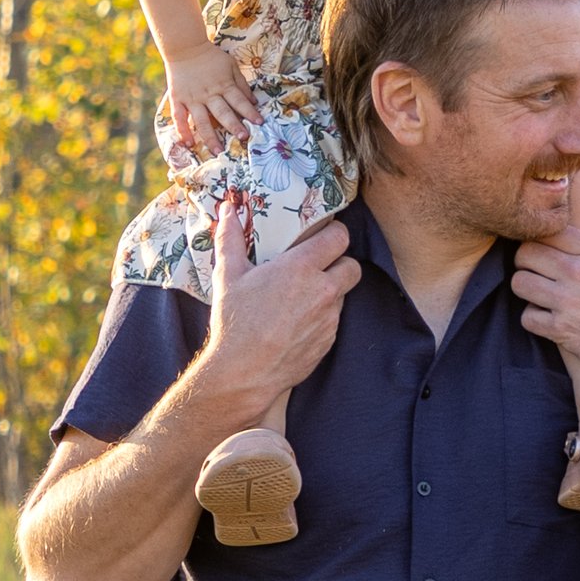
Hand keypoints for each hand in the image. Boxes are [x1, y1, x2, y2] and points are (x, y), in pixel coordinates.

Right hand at [163, 38, 260, 156]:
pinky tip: (189, 143)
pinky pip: (179, 117)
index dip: (250, 112)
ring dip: (210, 136)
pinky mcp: (178, 99)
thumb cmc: (211, 57)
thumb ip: (242, 84)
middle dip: (234, 126)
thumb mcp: (231, 65)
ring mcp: (192, 98)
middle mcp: (209, 93)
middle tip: (243, 138)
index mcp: (224, 85)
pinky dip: (183, 131)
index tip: (259, 123)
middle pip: (223, 112)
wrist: (185, 47)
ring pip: (202, 120)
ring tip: (218, 151)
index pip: (239, 101)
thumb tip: (254, 102)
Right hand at [202, 205, 358, 412]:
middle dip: (339, 262)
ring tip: (303, 296)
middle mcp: (323, 290)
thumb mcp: (228, 275)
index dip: (334, 233)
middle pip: (352, 265)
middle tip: (318, 266)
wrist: (244, 371)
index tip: (321, 236)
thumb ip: (231, 238)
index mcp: (301, 267)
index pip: (339, 237)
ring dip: (330, 291)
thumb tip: (227, 209)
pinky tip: (299, 321)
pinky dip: (323, 316)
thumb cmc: (236, 321)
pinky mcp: (329, 340)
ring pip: (344, 294)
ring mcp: (329, 317)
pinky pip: (334, 320)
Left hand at [512, 165, 579, 392]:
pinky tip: (547, 322)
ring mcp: (568, 300)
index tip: (544, 252)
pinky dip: (534, 321)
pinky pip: (527, 317)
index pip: (550, 231)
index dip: (542, 240)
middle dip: (526, 262)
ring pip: (520, 282)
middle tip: (534, 273)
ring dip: (526, 290)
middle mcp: (579, 271)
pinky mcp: (562, 330)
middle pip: (527, 253)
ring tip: (538, 297)